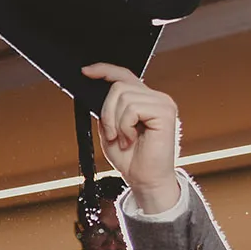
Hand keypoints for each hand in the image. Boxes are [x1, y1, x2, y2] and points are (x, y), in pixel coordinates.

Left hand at [83, 63, 180, 210]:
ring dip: (115, 122)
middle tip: (112, 135)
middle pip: (118, 86)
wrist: (145, 179)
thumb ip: (107, 111)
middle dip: (107, 112)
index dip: (104, 70)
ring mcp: (162, 103)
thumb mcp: (109, 130)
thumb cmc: (130, 158)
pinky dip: (124, 126)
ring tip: (123, 139)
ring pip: (123, 96)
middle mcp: (155, 98)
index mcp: (143, 100)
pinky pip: (132, 108)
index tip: (86, 72)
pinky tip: (131, 139)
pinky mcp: (165, 112)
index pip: (124, 76)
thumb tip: (96, 93)